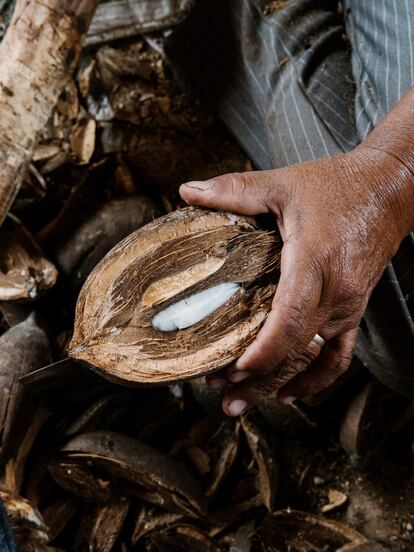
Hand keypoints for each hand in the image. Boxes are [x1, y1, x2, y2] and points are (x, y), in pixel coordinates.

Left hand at [179, 145, 411, 415]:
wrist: (391, 189)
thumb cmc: (338, 186)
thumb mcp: (282, 185)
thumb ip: (234, 190)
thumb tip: (188, 191)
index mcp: (315, 263)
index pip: (289, 321)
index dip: (263, 353)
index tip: (234, 371)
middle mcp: (335, 293)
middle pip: (295, 349)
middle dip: (257, 378)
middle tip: (221, 396)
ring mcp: (347, 306)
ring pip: (312, 358)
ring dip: (278, 383)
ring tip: (244, 402)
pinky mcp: (353, 309)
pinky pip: (338, 356)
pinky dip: (316, 380)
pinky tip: (291, 394)